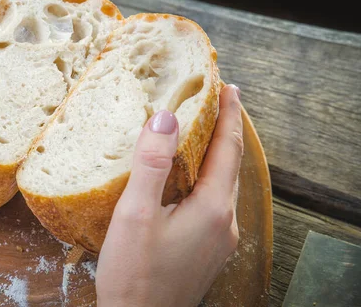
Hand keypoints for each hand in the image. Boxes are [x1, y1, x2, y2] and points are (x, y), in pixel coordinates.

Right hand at [96, 84, 242, 306]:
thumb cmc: (134, 274)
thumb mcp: (135, 215)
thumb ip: (151, 165)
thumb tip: (167, 119)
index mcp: (212, 209)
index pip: (227, 149)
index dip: (229, 115)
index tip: (230, 88)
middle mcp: (224, 224)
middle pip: (230, 166)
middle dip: (225, 131)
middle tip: (218, 102)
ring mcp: (219, 240)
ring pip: (223, 186)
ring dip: (217, 155)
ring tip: (204, 133)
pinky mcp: (207, 251)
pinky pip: (214, 204)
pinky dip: (208, 179)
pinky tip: (190, 179)